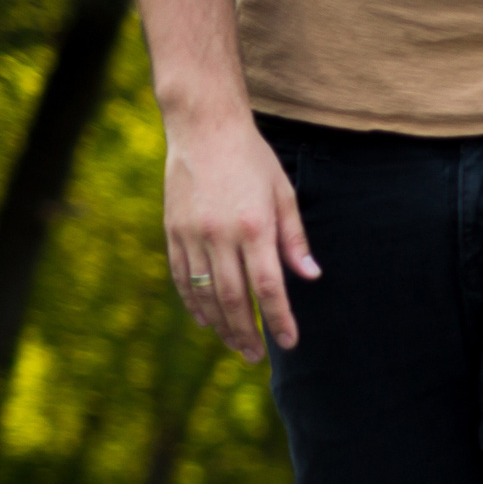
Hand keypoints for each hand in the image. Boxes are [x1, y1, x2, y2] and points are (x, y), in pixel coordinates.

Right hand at [162, 110, 317, 361]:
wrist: (203, 127)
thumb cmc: (252, 159)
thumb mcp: (284, 194)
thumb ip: (295, 238)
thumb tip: (310, 276)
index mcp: (254, 227)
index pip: (269, 287)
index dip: (279, 319)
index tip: (289, 342)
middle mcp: (220, 234)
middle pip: (234, 298)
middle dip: (247, 332)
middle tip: (256, 356)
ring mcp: (192, 233)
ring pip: (205, 292)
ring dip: (220, 324)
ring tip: (234, 344)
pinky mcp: (172, 229)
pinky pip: (181, 275)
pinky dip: (193, 301)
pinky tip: (205, 319)